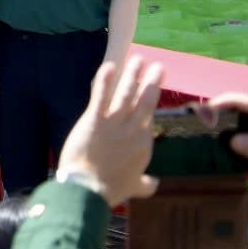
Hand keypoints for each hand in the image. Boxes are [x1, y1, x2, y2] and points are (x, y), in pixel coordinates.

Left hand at [55, 53, 163, 204]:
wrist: (88, 190)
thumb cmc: (111, 189)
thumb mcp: (134, 187)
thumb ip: (145, 184)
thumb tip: (154, 183)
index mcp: (144, 144)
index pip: (148, 117)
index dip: (151, 101)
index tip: (153, 87)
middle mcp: (133, 130)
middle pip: (145, 100)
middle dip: (152, 81)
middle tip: (158, 66)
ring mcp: (114, 124)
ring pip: (126, 94)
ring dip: (133, 74)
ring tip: (139, 58)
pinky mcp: (94, 120)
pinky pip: (100, 95)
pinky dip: (104, 79)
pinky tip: (109, 65)